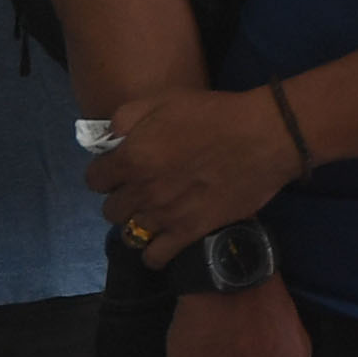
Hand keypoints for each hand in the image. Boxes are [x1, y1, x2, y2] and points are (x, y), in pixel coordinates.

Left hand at [88, 87, 295, 265]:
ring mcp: (164, 216)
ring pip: (129, 233)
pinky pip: (154, 258)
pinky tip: (163, 239)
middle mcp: (142, 191)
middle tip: (143, 187)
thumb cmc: (214, 113)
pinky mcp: (188, 234)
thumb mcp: (165, 98)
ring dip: (138, 222)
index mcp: (132, 157)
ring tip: (156, 212)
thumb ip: (126, 117)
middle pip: (110, 209)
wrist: (263, 137)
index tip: (122, 167)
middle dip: (122, 197)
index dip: (106, 172)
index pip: (94, 180)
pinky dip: (153, 252)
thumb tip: (108, 139)